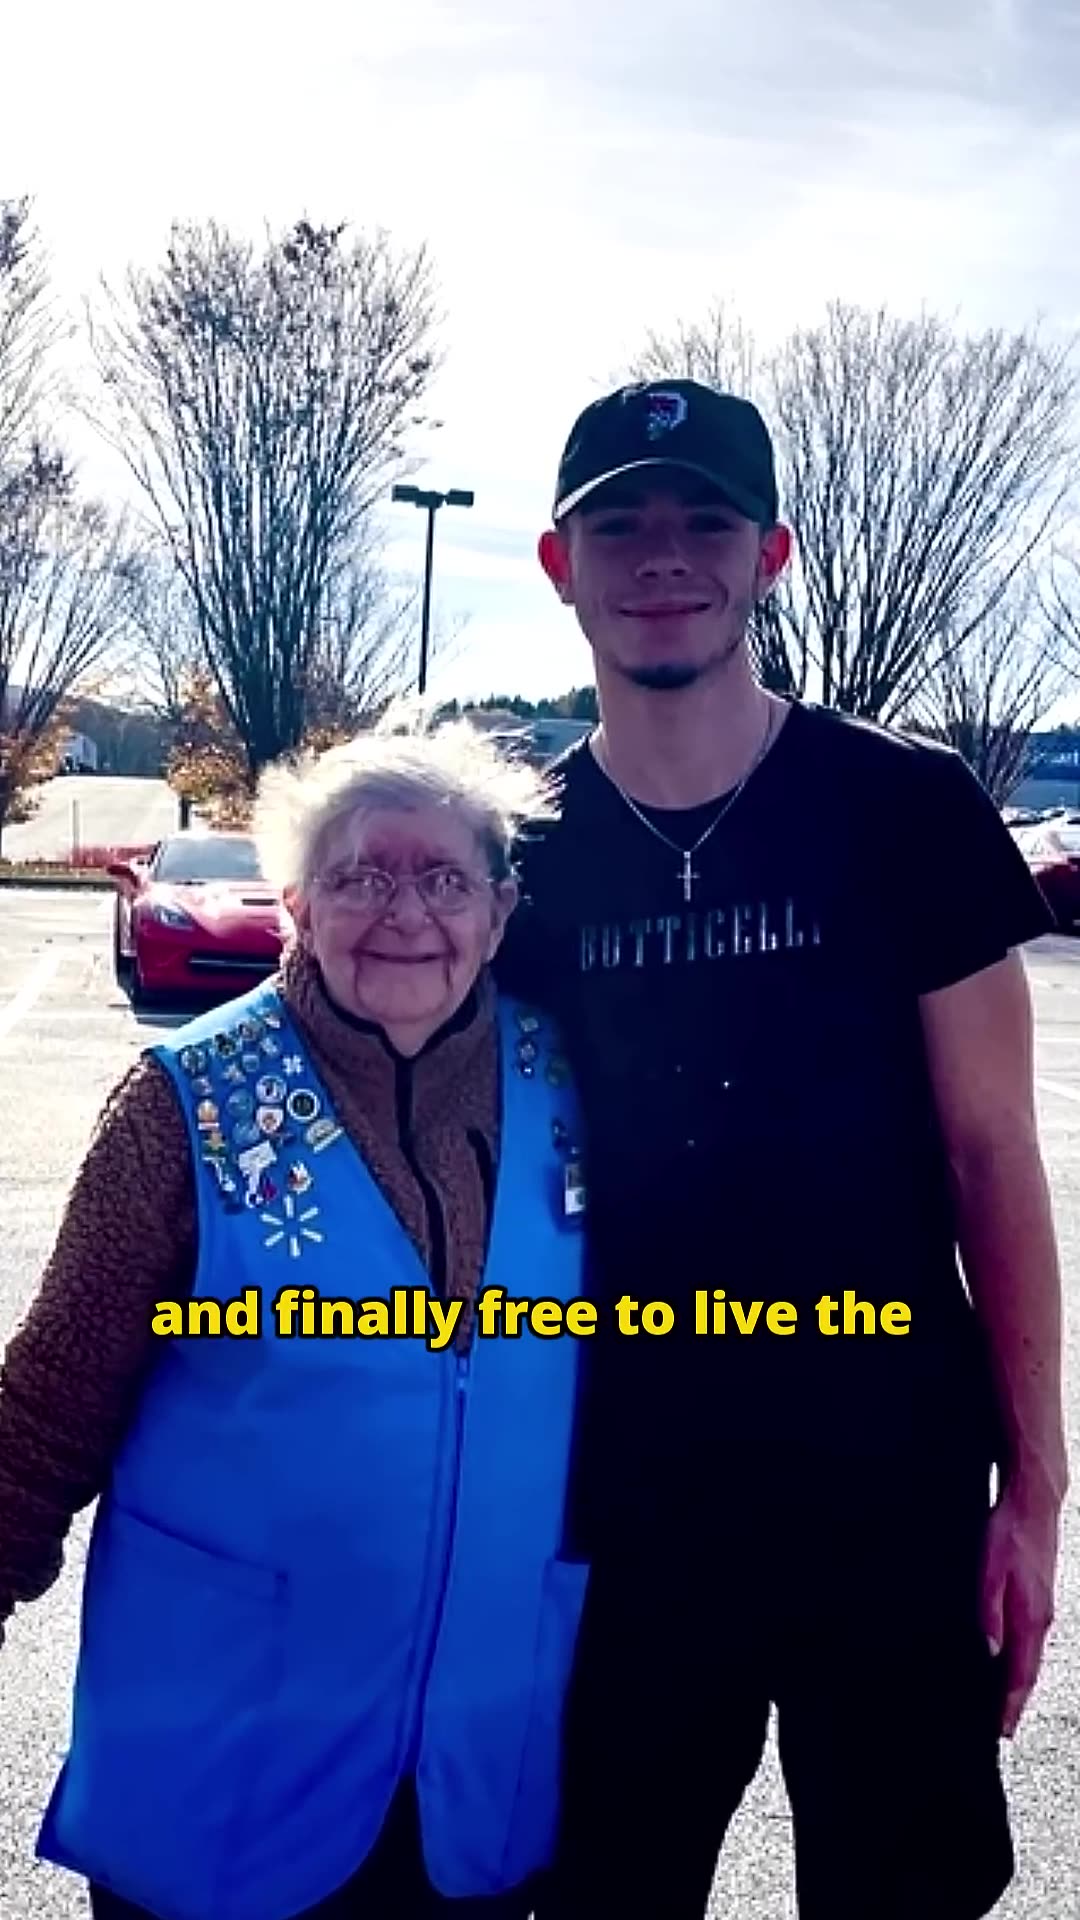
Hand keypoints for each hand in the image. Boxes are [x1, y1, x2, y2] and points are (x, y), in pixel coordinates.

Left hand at [978, 1481, 1061, 1737]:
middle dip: (1014, 1701)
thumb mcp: (989, 1568)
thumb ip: (989, 1611)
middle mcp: (1042, 1619)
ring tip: (1003, 1702)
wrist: (1035, 1501)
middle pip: (1028, 1671)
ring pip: (1031, 1656)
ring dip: (1017, 1681)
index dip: (1010, 1705)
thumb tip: (988, 1650)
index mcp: (1030, 1618)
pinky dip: (1021, 1658)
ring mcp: (1044, 1608)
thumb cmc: (1009, 1531)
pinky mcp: (1041, 1596)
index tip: (1002, 1731)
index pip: (1020, 1674)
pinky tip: (1009, 1659)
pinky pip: (1032, 1639)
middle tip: (1001, 1727)